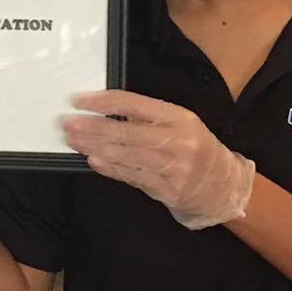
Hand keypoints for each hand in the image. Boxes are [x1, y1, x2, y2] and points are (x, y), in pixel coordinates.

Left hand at [62, 90, 254, 230]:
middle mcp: (176, 141)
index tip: (80, 100)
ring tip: (74, 139)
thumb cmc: (196, 148)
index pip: (134, 104)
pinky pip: (130, 176)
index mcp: (179, 117)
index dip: (103, 102)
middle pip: (124, 131)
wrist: (222, 186)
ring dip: (93, 147)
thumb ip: (149, 117)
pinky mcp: (165, 190)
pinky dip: (108, 168)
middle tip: (68, 123)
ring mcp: (171, 168)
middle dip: (91, 127)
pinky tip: (92, 160)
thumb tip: (107, 111)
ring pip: (124, 155)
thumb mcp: (181, 123)